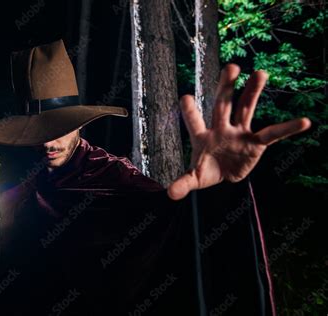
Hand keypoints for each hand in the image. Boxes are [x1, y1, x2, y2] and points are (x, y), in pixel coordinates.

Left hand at [167, 64, 310, 199]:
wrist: (224, 177)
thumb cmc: (207, 170)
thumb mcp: (194, 179)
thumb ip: (183, 183)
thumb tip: (169, 193)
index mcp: (202, 136)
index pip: (194, 121)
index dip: (190, 111)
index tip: (185, 98)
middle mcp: (221, 128)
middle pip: (222, 105)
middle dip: (225, 88)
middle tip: (231, 67)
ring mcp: (239, 133)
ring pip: (246, 108)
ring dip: (253, 92)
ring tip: (260, 73)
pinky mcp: (255, 143)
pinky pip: (273, 134)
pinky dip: (288, 128)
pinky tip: (304, 122)